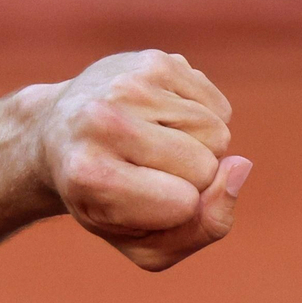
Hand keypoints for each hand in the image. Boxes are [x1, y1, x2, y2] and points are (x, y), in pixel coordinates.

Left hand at [35, 50, 251, 270]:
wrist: (59, 134)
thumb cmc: (106, 200)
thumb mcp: (144, 242)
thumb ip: (204, 227)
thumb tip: (242, 165)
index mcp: (91, 176)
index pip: (183, 205)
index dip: (175, 212)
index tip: (138, 201)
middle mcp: (104, 122)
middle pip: (205, 168)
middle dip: (191, 181)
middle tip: (145, 172)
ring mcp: (129, 84)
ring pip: (219, 135)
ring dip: (200, 150)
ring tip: (153, 145)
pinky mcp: (155, 60)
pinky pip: (220, 109)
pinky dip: (204, 123)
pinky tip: (164, 121)